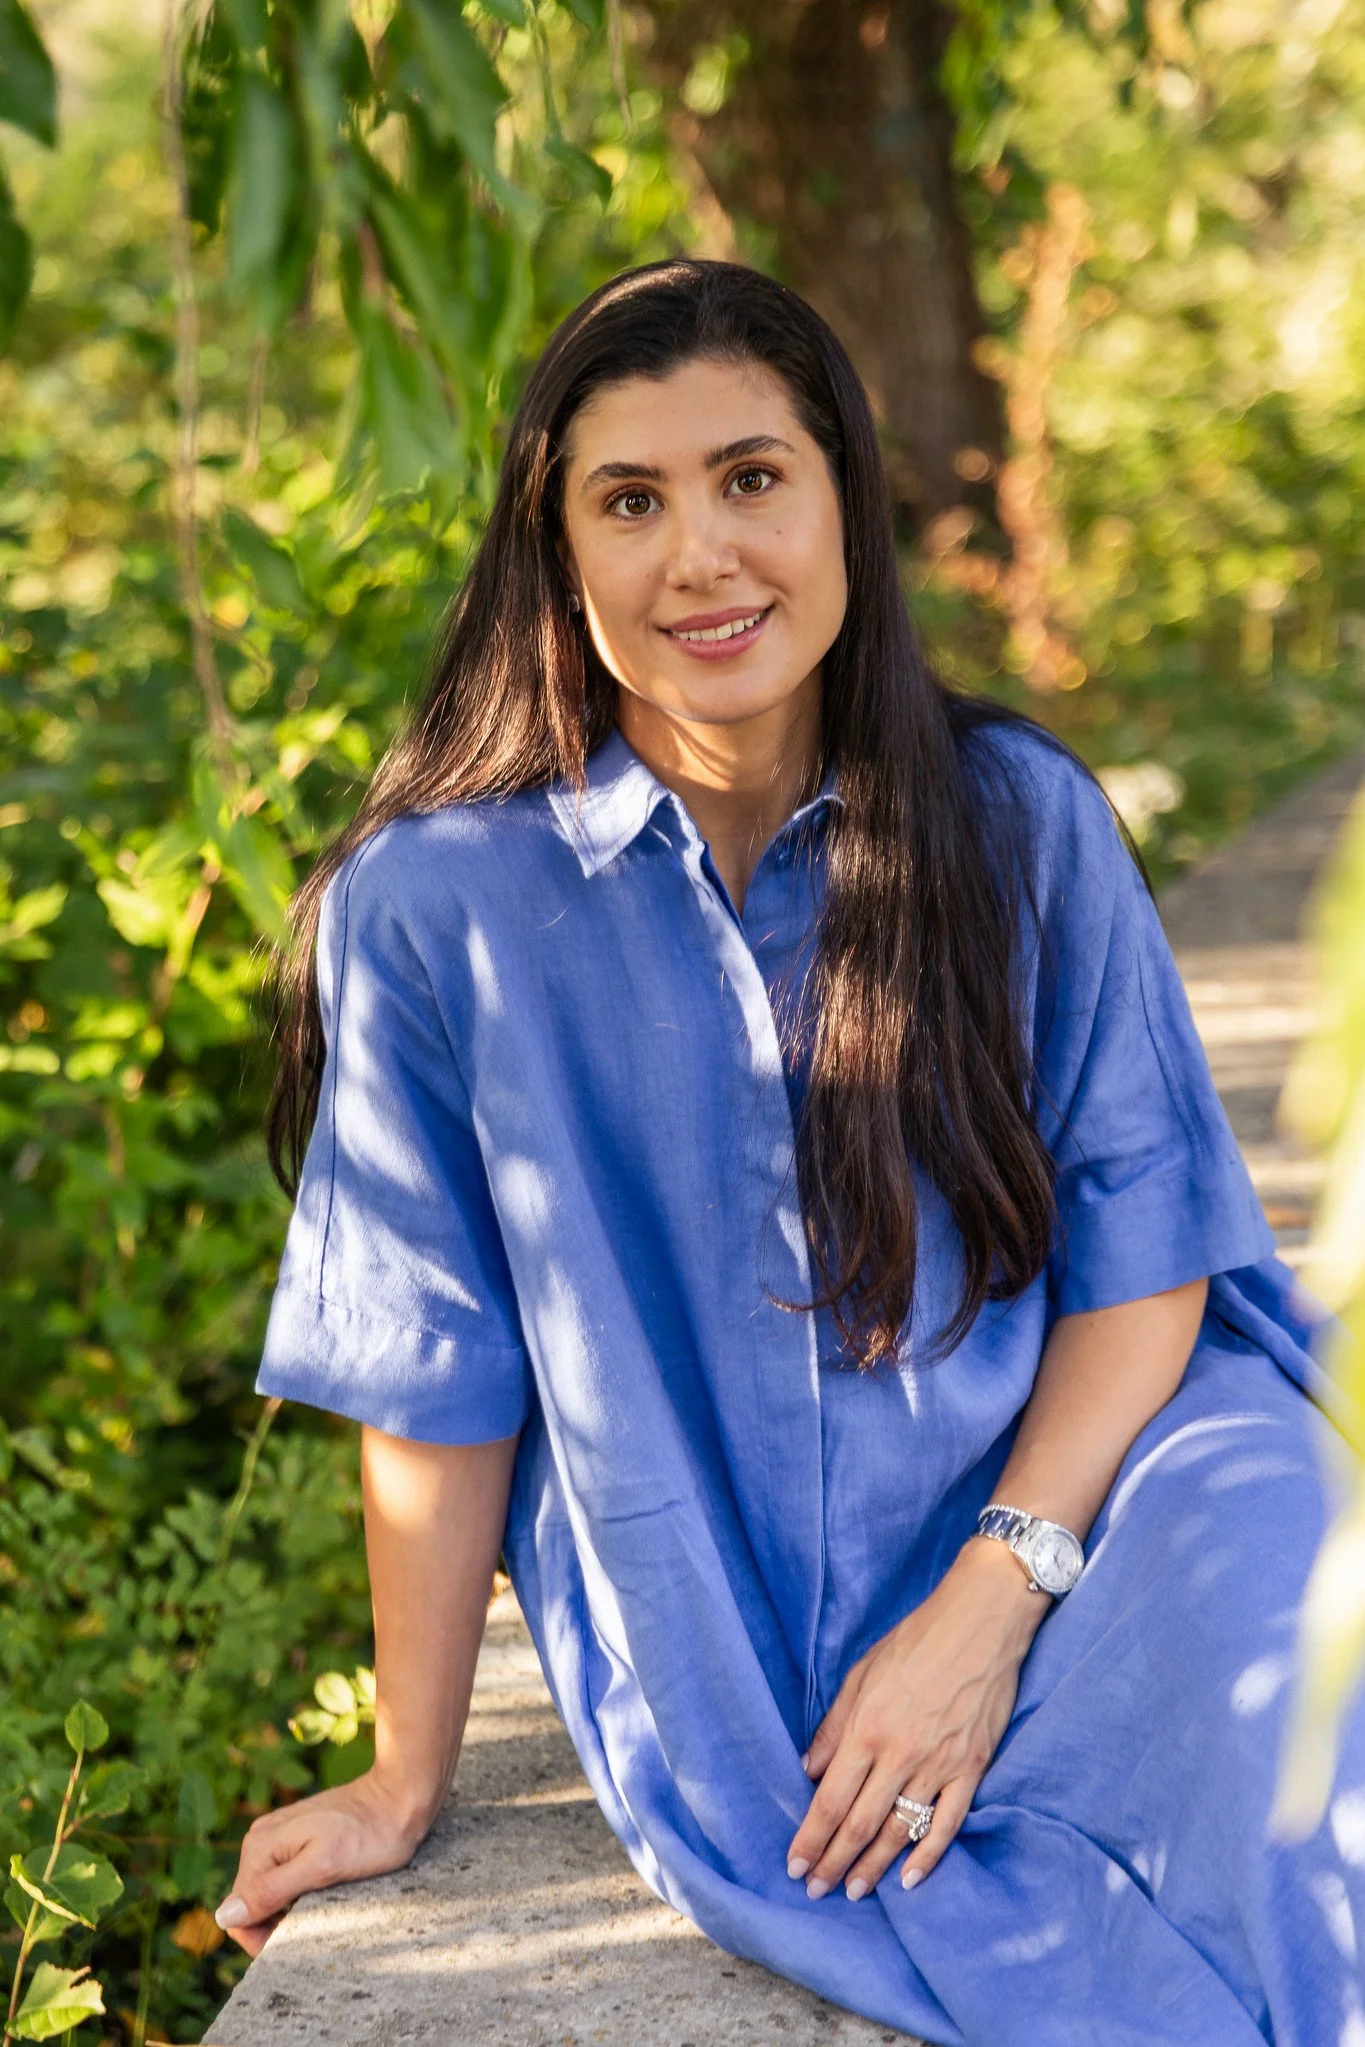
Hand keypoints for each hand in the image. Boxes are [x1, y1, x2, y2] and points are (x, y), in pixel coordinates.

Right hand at [213, 1768, 435, 1955]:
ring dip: (287, 1910)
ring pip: (267, 1894)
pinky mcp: (297, 1838)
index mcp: (259, 1847)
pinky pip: (283, 1878)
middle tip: (317, 1920)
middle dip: (274, 1923)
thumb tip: (224, 1916)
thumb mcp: (323, 1867)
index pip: (237, 1915)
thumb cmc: (369, 1835)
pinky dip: (298, 1893)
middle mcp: (260, 1839)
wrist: (399, 1798)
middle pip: (250, 1905)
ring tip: (323, 1904)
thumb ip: (273, 1889)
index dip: (260, 1939)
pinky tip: (324, 1890)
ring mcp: (278, 1836)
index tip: (296, 1941)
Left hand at [787, 1538, 1045, 1901]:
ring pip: (899, 1831)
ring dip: (872, 1868)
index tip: (795, 1866)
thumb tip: (810, 1772)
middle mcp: (900, 1753)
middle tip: (815, 1891)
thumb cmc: (917, 1640)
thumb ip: (835, 1725)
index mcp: (867, 1728)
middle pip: (859, 1824)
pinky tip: (908, 1880)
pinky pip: (947, 1824)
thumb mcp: (861, 1672)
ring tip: (853, 1892)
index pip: (829, 1800)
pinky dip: (927, 1857)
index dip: (810, 1839)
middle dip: (833, 1863)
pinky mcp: (972, 1768)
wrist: (982, 1621)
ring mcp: (939, 1765)